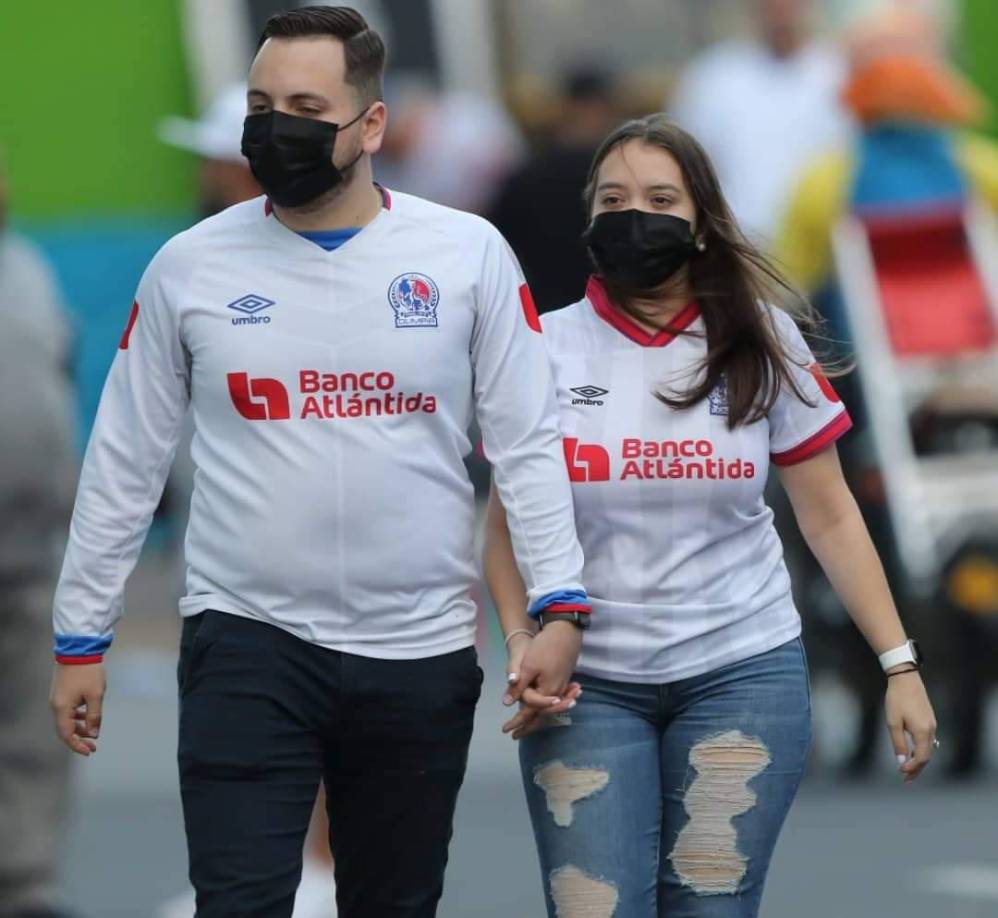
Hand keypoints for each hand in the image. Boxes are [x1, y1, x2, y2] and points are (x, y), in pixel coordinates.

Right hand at [50, 662, 105, 755]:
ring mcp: (57, 698)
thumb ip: (95, 716)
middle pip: (65, 729)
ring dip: (79, 727)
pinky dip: (77, 717)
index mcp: (62, 708)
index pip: (66, 734)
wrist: (78, 649)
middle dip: (79, 739)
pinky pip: (68, 710)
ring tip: (93, 732)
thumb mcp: (96, 695)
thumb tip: (93, 734)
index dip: (77, 745)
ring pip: (67, 719)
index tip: (90, 751)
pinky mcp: (61, 692)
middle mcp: (55, 705)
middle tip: (93, 746)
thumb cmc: (88, 672)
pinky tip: (88, 715)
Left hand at [502, 623, 582, 738]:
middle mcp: (557, 692)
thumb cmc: (545, 648)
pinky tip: (544, 707)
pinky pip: (554, 698)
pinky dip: (547, 706)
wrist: (565, 632)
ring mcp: (562, 685)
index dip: (517, 722)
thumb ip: (519, 687)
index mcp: (547, 692)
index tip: (506, 731)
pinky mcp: (564, 678)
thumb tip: (507, 703)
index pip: (530, 712)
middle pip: (542, 714)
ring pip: (549, 707)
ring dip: (538, 717)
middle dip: (529, 725)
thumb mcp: (528, 667)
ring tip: (528, 725)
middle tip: (516, 735)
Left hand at [885, 669, 936, 782]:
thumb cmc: (897, 700)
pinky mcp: (929, 720)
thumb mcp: (893, 722)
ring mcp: (932, 724)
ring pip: (928, 749)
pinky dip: (921, 750)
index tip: (901, 773)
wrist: (906, 679)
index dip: (912, 768)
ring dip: (919, 761)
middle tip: (906, 780)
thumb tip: (900, 763)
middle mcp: (931, 730)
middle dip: (916, 769)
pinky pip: (928, 741)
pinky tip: (913, 753)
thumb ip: (898, 743)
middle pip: (926, 756)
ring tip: (908, 770)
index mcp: (922, 732)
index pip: (921, 758)